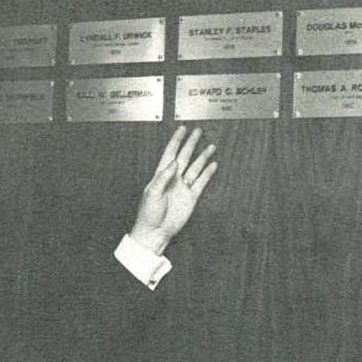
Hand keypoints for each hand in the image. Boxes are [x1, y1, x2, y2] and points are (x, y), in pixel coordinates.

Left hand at [129, 126, 217, 254]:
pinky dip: (207, 173)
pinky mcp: (191, 198)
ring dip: (203, 157)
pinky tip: (212, 165)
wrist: (155, 232)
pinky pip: (201, 182)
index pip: (170, 153)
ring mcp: (183, 188)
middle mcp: (173, 179)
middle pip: (184, 156)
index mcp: (160, 176)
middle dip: (191, 144)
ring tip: (211, 146)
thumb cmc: (148, 214)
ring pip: (195, 168)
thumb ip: (163, 176)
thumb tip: (174, 162)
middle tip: (198, 132)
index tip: (182, 129)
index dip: (176, 141)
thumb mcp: (152, 192)